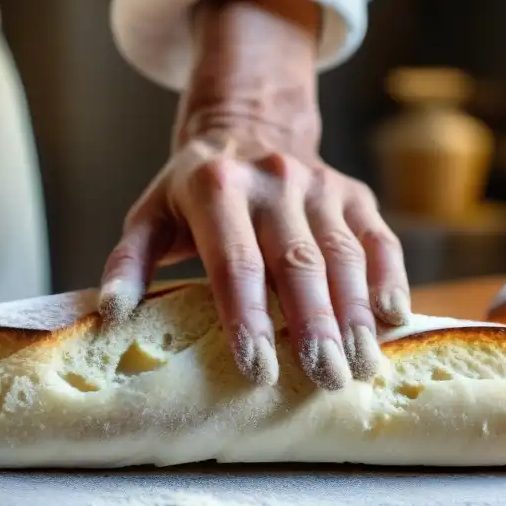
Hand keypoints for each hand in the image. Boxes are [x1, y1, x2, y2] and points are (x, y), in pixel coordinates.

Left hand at [99, 0, 409, 389]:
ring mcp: (318, 185)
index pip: (234, 262)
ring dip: (355, 314)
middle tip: (326, 380)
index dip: (247, 316)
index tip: (258, 369)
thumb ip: (128, 263)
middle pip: (297, 262)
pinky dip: (389, 278)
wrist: (248, 125)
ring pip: (343, 255)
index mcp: (215, 188)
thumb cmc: (190, 193)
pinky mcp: (353, 192)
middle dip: (314, 326)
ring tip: (361, 368)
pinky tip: (393, 320)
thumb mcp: (149, 217)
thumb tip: (112, 314)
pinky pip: (378, 238)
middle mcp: (273, 181)